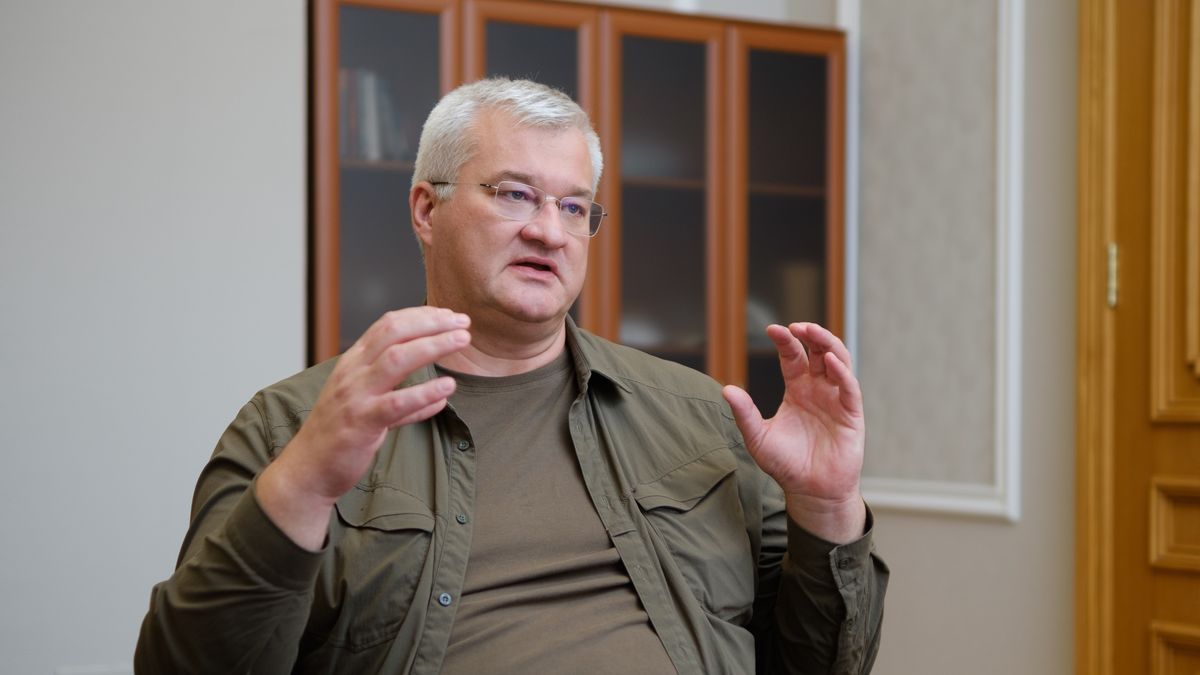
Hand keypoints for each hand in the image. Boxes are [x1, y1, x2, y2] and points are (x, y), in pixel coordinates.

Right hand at [258, 306, 470, 548]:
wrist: (308, 469)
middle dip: (432, 323)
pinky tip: (447, 386)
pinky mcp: (361, 422)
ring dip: (433, 345)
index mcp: (353, 362)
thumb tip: (439, 398)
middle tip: (463, 322)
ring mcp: (356, 396)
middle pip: (394, 332)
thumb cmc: (340, 436)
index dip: (421, 316)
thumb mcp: (368, 407)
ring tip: (461, 341)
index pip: (388, 324)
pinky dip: (424, 392)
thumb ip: (404, 399)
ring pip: (397, 359)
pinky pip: (397, 403)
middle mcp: (353, 372)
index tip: (450, 316)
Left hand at [722, 322, 865, 542]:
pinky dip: (841, 371)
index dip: (785, 341)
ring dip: (827, 344)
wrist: (811, 492)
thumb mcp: (758, 438)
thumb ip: (745, 414)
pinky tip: (830, 361)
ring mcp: (836, 399)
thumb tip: (727, 390)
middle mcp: (818, 390)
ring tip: (812, 333)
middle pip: (818, 351)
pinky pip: (849, 387)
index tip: (771, 329)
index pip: (793, 357)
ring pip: (838, 361)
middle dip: (810, 334)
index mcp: (797, 390)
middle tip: (796, 326)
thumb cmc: (786, 465)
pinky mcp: (851, 413)